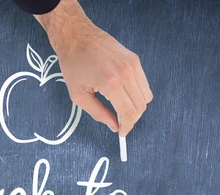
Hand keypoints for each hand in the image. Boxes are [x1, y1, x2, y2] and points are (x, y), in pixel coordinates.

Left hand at [35, 0, 152, 136]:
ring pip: (146, 95)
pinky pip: (144, 83)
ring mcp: (132, 64)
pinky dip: (137, 94)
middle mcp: (126, 73)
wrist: (76, 36)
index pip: (129, 112)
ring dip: (136, 107)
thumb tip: (113, 125)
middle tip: (121, 123)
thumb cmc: (73, 63)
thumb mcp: (79, 95)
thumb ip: (98, 113)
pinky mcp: (134, 59)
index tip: (122, 132)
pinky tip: (124, 96)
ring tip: (122, 110)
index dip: (127, 126)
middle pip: (141, 105)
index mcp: (111, 83)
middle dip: (132, 119)